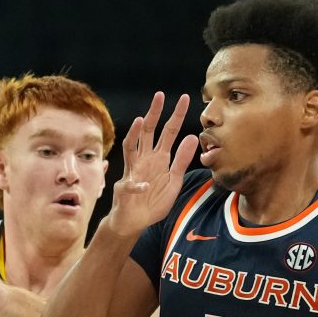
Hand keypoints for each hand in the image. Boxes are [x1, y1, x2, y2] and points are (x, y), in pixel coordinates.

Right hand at [105, 93, 198, 235]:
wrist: (134, 222)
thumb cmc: (153, 200)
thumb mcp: (174, 180)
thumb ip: (182, 160)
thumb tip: (192, 137)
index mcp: (159, 157)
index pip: (168, 132)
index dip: (176, 116)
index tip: (185, 99)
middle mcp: (144, 160)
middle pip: (148, 132)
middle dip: (154, 113)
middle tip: (160, 95)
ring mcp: (133, 172)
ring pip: (131, 148)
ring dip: (135, 134)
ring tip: (141, 120)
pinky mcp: (125, 189)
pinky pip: (131, 185)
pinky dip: (137, 186)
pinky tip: (143, 185)